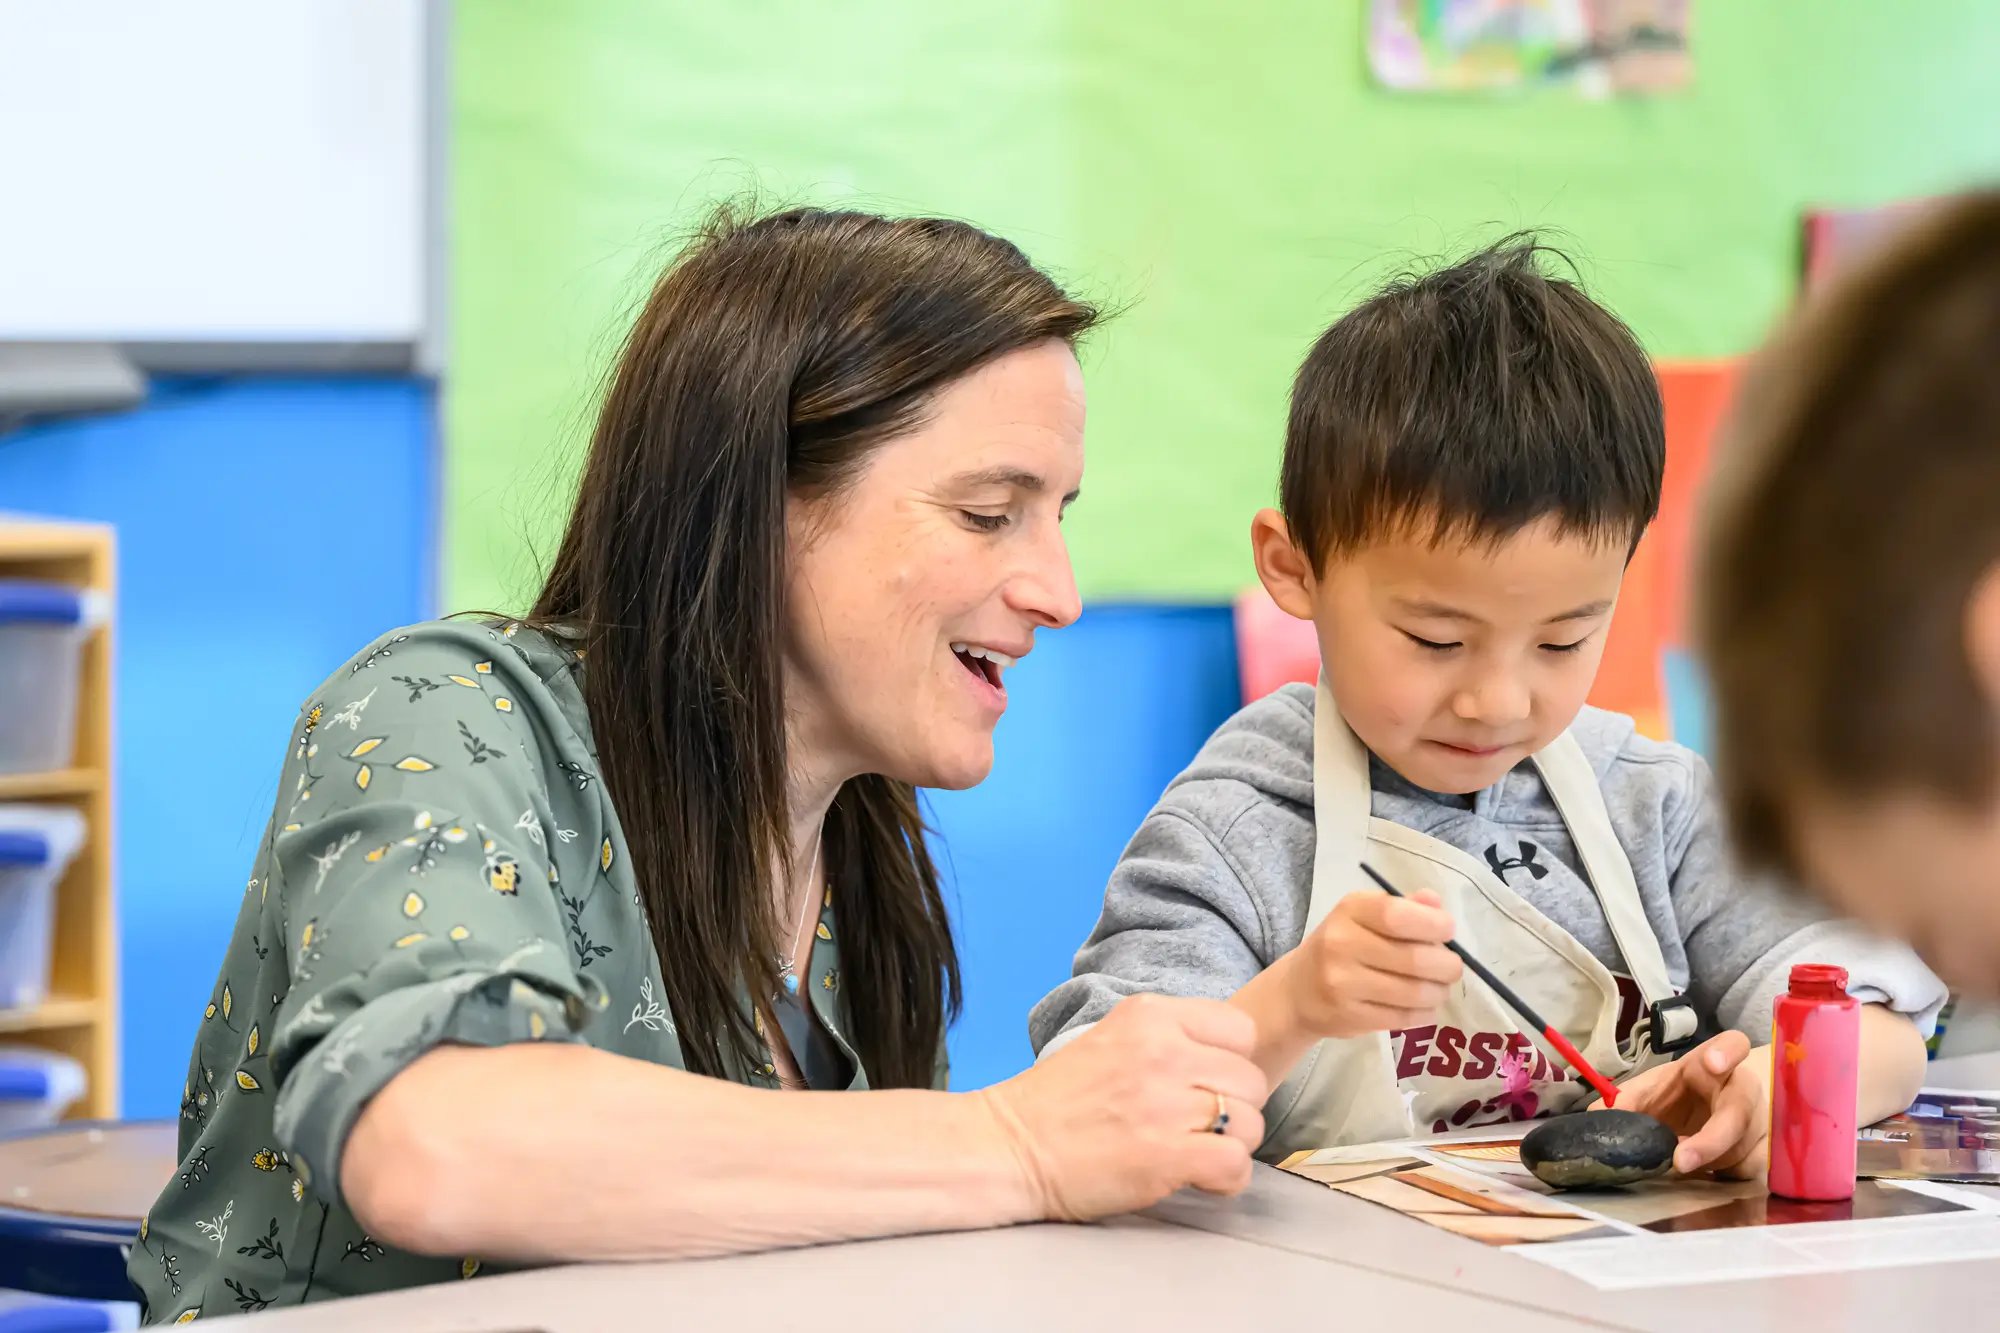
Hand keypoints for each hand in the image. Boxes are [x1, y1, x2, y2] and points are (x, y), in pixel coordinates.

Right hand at [977, 994, 1268, 1221]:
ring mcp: (1165, 1102)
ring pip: (1251, 1122)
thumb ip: (1167, 1039)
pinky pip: (1236, 1164)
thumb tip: (1223, 1062)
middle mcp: (1163, 1050)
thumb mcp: (1112, 1039)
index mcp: (1149, 1014)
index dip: (1230, 1063)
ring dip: (1231, 1145)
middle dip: (1233, 1109)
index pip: (1240, 1029)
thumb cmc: (1056, 1101)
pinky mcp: (1165, 1154)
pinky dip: (1225, 1180)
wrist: (1008, 1147)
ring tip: (1194, 1153)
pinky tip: (1198, 1179)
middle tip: (1195, 1128)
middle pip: (1251, 1079)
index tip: (1204, 1086)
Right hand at [1283, 889, 1462, 1038]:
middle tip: (1451, 968)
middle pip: (1414, 958)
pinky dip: (1424, 1014)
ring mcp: (1343, 983)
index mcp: (1350, 910)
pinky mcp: (1349, 1016)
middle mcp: (1341, 944)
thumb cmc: (1341, 946)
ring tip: (1438, 988)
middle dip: (1447, 966)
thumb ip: (1403, 907)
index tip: (1448, 931)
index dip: (1433, 925)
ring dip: (1438, 992)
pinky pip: (1403, 1018)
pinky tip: (1423, 1006)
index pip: (1397, 915)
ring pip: (1414, 992)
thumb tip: (1436, 903)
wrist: (1298, 992)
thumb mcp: (1364, 917)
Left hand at [1613, 1030, 1770, 1177]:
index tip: (1713, 1063)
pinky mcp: (1762, 1154)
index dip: (1727, 1052)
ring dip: (1707, 1163)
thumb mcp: (1653, 1088)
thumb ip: (1628, 1100)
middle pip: (1739, 1112)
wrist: (1713, 1110)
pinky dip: (1718, 1178)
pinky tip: (1701, 1176)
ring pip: (1739, 1150)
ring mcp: (1758, 1123)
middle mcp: (1743, 1091)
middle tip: (1681, 1160)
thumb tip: (1596, 1116)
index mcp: (1713, 1064)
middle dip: (1712, 1139)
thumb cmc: (1681, 1094)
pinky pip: (1743, 1173)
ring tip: (1679, 1163)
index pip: (1734, 1044)